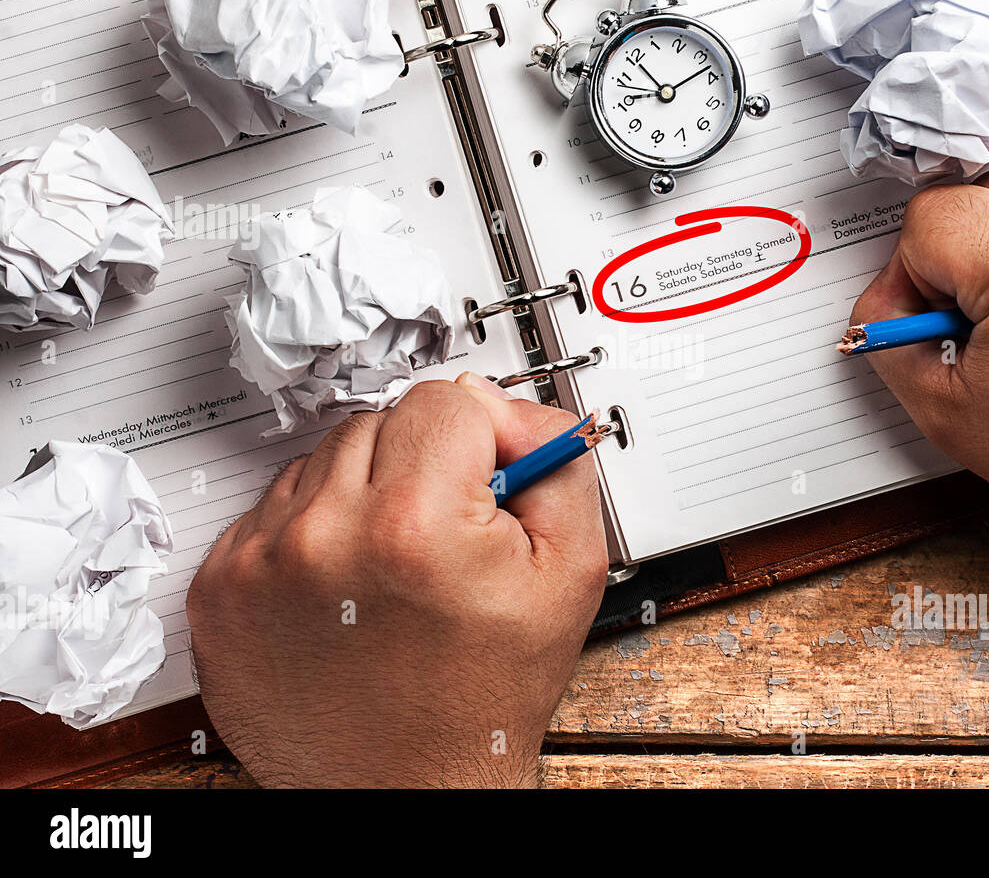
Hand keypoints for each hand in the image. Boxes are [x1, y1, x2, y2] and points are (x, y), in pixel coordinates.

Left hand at [186, 375, 607, 786]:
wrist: (406, 789)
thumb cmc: (481, 700)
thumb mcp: (569, 574)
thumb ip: (556, 463)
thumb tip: (507, 409)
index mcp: (415, 525)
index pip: (447, 400)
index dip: (483, 439)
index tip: (486, 486)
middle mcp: (324, 535)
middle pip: (383, 420)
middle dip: (422, 463)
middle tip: (443, 539)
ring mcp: (259, 562)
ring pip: (325, 458)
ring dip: (363, 493)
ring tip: (392, 567)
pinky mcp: (219, 587)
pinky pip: (275, 507)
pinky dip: (313, 531)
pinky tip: (345, 584)